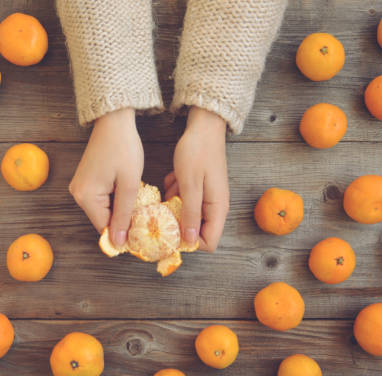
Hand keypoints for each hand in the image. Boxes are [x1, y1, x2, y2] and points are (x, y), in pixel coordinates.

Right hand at [69, 108, 142, 246]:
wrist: (114, 121)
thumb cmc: (124, 148)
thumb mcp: (129, 184)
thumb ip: (124, 215)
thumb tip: (118, 242)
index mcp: (86, 197)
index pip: (104, 228)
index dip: (123, 234)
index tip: (142, 236)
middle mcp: (78, 194)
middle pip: (103, 220)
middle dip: (123, 222)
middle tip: (145, 220)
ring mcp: (80, 187)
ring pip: (103, 211)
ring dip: (120, 211)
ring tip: (139, 205)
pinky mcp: (86, 181)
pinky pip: (101, 200)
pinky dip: (115, 201)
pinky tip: (129, 194)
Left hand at [164, 106, 229, 251]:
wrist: (204, 126)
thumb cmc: (197, 153)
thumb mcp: (190, 185)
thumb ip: (190, 214)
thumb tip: (190, 242)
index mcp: (217, 209)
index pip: (209, 242)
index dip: (190, 243)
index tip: (170, 234)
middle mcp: (215, 207)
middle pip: (196, 229)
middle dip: (178, 223)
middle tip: (164, 210)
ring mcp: (207, 197)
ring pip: (187, 214)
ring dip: (174, 204)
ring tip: (171, 186)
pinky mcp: (199, 188)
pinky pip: (184, 199)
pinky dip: (175, 192)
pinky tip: (173, 178)